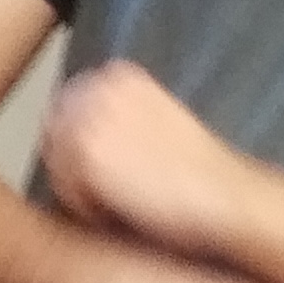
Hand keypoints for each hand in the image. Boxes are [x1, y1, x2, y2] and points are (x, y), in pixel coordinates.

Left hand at [42, 64, 252, 262]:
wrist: (226, 194)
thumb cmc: (199, 169)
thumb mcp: (157, 119)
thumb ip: (116, 116)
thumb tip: (73, 135)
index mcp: (119, 72)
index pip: (69, 111)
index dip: (85, 147)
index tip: (114, 169)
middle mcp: (98, 86)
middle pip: (56, 135)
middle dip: (76, 165)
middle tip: (119, 190)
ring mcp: (87, 120)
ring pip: (59, 165)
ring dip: (82, 188)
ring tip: (126, 200)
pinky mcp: (85, 158)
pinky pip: (66, 193)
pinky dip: (90, 210)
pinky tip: (126, 210)